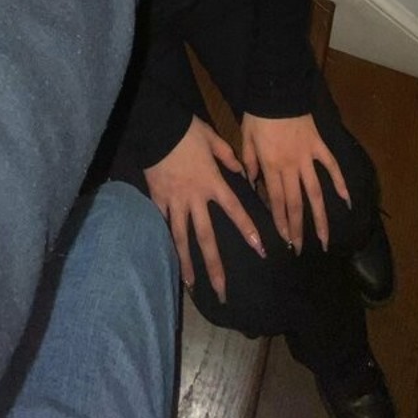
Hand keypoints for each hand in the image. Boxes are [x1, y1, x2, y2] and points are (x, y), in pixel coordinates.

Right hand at [143, 116, 265, 303]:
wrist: (157, 127)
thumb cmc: (187, 131)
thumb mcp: (213, 139)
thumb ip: (228, 156)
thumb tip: (243, 171)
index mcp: (213, 182)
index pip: (234, 210)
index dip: (248, 230)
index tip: (260, 250)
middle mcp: (195, 198)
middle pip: (206, 237)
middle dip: (215, 266)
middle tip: (222, 290)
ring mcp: (175, 201)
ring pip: (182, 238)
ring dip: (187, 263)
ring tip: (192, 286)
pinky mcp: (158, 200)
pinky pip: (163, 224)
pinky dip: (165, 241)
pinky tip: (167, 258)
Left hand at [240, 112, 350, 253]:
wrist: (277, 90)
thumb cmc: (258, 115)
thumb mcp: (246, 139)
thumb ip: (249, 163)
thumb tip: (252, 184)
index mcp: (271, 166)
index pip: (276, 201)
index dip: (281, 223)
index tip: (285, 240)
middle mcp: (291, 166)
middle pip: (296, 203)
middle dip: (298, 228)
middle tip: (301, 249)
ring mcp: (308, 157)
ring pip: (316, 192)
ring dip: (320, 217)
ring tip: (325, 238)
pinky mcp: (319, 146)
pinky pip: (332, 167)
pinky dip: (340, 183)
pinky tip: (347, 201)